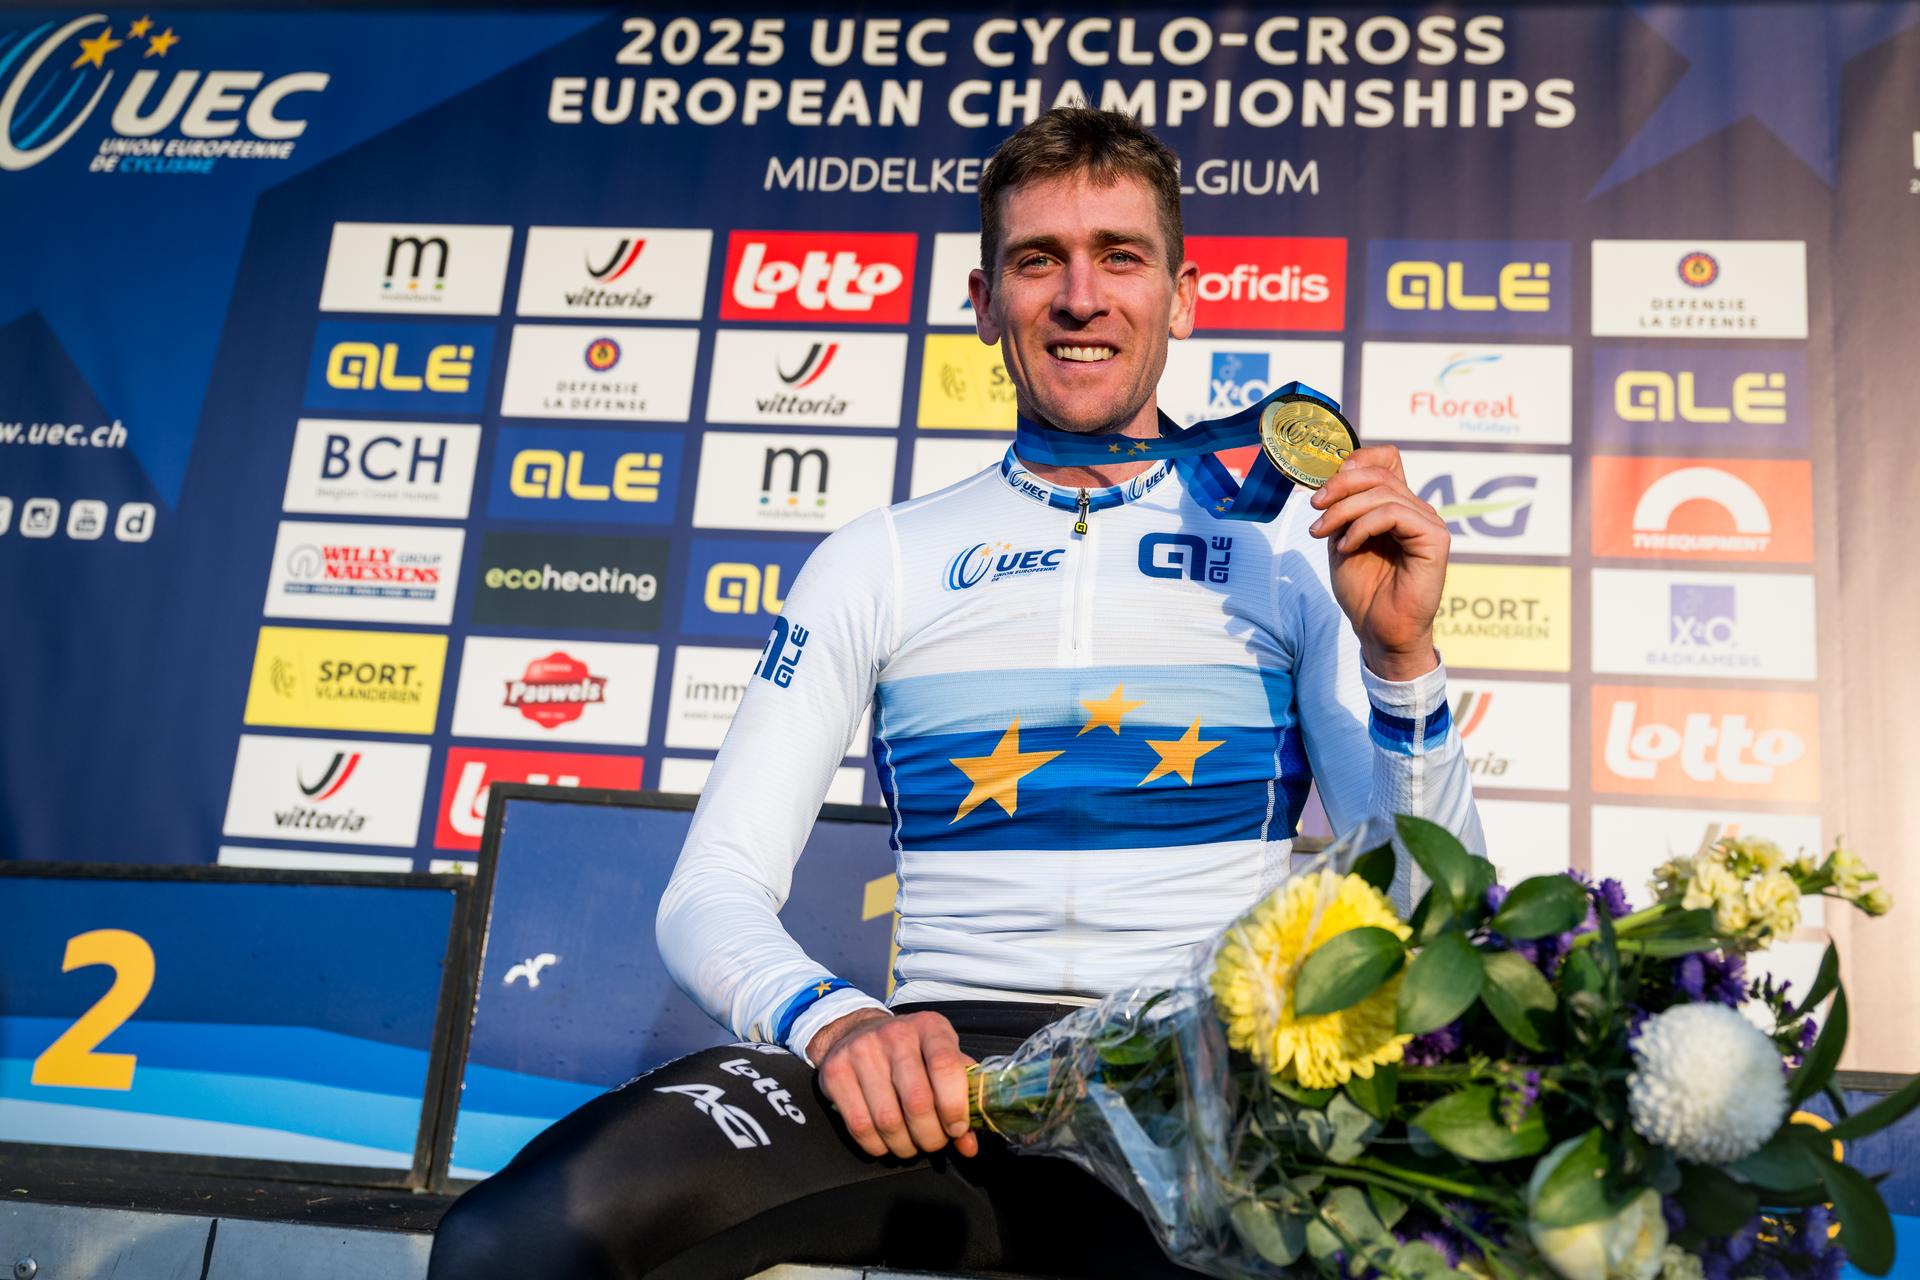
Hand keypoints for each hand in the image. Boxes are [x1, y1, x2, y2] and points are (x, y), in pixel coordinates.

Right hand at [809, 1009, 979, 1158]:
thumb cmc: (909, 1052)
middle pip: (917, 1102)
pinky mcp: (835, 1072)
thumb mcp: (941, 1059)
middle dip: (930, 1136)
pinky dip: (877, 1146)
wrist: (856, 1031)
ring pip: (888, 1120)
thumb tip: (968, 1144)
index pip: (945, 1066)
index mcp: (929, 1027)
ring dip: (905, 1146)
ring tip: (911, 1145)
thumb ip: (961, 1097)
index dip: (954, 1106)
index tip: (956, 1129)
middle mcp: (895, 1034)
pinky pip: (859, 1126)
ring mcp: (861, 1051)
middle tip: (933, 1143)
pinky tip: (885, 1142)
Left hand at [1306, 445, 1446, 681]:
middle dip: (1339, 486)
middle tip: (1314, 507)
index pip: (1387, 458)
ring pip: (1382, 492)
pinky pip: (1394, 514)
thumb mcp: (1341, 539)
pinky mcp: (1435, 539)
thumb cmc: (1363, 590)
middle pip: (1378, 473)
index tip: (1325, 485)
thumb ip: (1341, 509)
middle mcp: (1416, 509)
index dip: (1358, 459)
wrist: (1379, 631)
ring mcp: (1429, 522)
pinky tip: (1347, 546)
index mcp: (1396, 505)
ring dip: (1343, 510)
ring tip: (1323, 533)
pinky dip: (1362, 526)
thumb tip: (1331, 479)